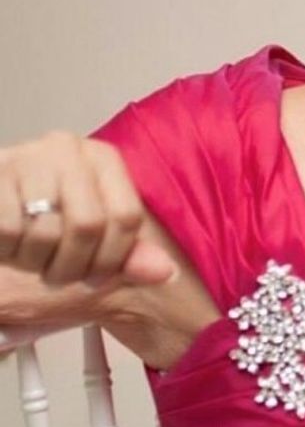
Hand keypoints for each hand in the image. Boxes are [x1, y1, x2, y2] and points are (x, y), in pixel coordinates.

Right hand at [0, 132, 174, 286]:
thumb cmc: (42, 219)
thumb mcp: (92, 237)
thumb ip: (128, 255)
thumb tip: (166, 272)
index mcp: (103, 158)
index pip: (127, 217)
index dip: (113, 260)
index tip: (95, 277)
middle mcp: (69, 149)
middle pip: (88, 226)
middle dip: (71, 267)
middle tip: (56, 273)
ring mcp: (28, 157)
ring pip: (45, 233)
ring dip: (36, 262)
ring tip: (30, 255)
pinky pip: (10, 231)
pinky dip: (9, 251)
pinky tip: (9, 243)